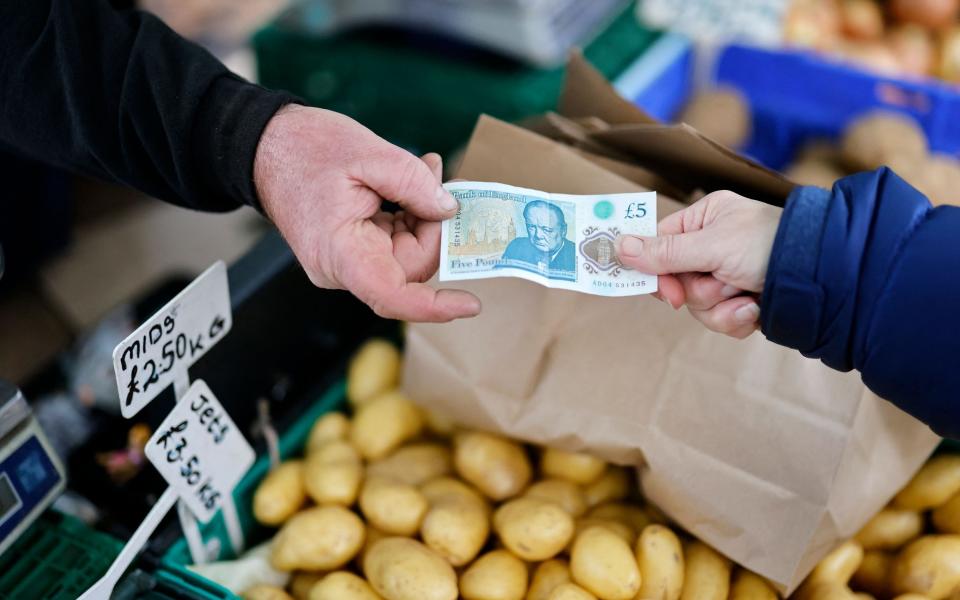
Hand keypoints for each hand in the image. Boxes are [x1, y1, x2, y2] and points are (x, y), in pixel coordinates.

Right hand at [254, 105, 480, 321]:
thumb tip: (449, 210)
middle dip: (436, 228)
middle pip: (410, 268)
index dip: (434, 306)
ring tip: (426, 170)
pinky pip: (394, 243)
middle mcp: (342, 269)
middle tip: (444, 181)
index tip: (471, 303)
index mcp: (340, 253)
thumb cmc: (305, 148)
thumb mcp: (369, 153)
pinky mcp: (353, 250)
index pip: (392, 296)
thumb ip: (415, 183)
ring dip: (425, 216)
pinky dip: (410, 215)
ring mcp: (347, 262)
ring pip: (407, 254)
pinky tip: (412, 183)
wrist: (265, 145)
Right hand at [615, 191, 781, 338]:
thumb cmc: (771, 246)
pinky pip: (718, 319)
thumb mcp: (712, 246)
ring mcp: (726, 275)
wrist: (824, 277)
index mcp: (705, 219)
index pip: (659, 244)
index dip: (656, 270)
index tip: (664, 290)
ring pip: (696, 304)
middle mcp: (712, 245)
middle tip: (719, 288)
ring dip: (720, 307)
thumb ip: (664, 252)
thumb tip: (618, 246)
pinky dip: (735, 318)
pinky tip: (754, 309)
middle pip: (676, 280)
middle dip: (699, 291)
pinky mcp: (739, 301)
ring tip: (746, 296)